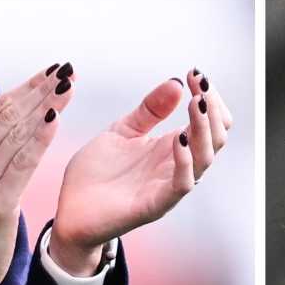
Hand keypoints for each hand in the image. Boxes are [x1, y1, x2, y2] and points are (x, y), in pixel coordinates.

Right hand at [0, 64, 72, 284]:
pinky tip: (56, 119)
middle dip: (40, 90)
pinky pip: (22, 163)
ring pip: (17, 133)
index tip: (52, 71)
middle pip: (8, 115)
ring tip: (68, 87)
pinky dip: (40, 139)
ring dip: (46, 106)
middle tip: (67, 70)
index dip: (27, 86)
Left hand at [49, 68, 233, 275]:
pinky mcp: (153, 205)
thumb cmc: (96, 175)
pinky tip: (180, 139)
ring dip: (204, 129)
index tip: (195, 73)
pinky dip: (186, 162)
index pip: (208, 122)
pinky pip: (182, 185)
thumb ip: (149, 110)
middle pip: (215, 138)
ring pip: (205, 159)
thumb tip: (176, 83)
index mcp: (172, 148)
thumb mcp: (122, 131)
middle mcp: (176, 167)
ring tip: (197, 103)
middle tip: (200, 83)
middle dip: (212, 108)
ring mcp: (167, 187)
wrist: (69, 212)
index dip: (208, 97)